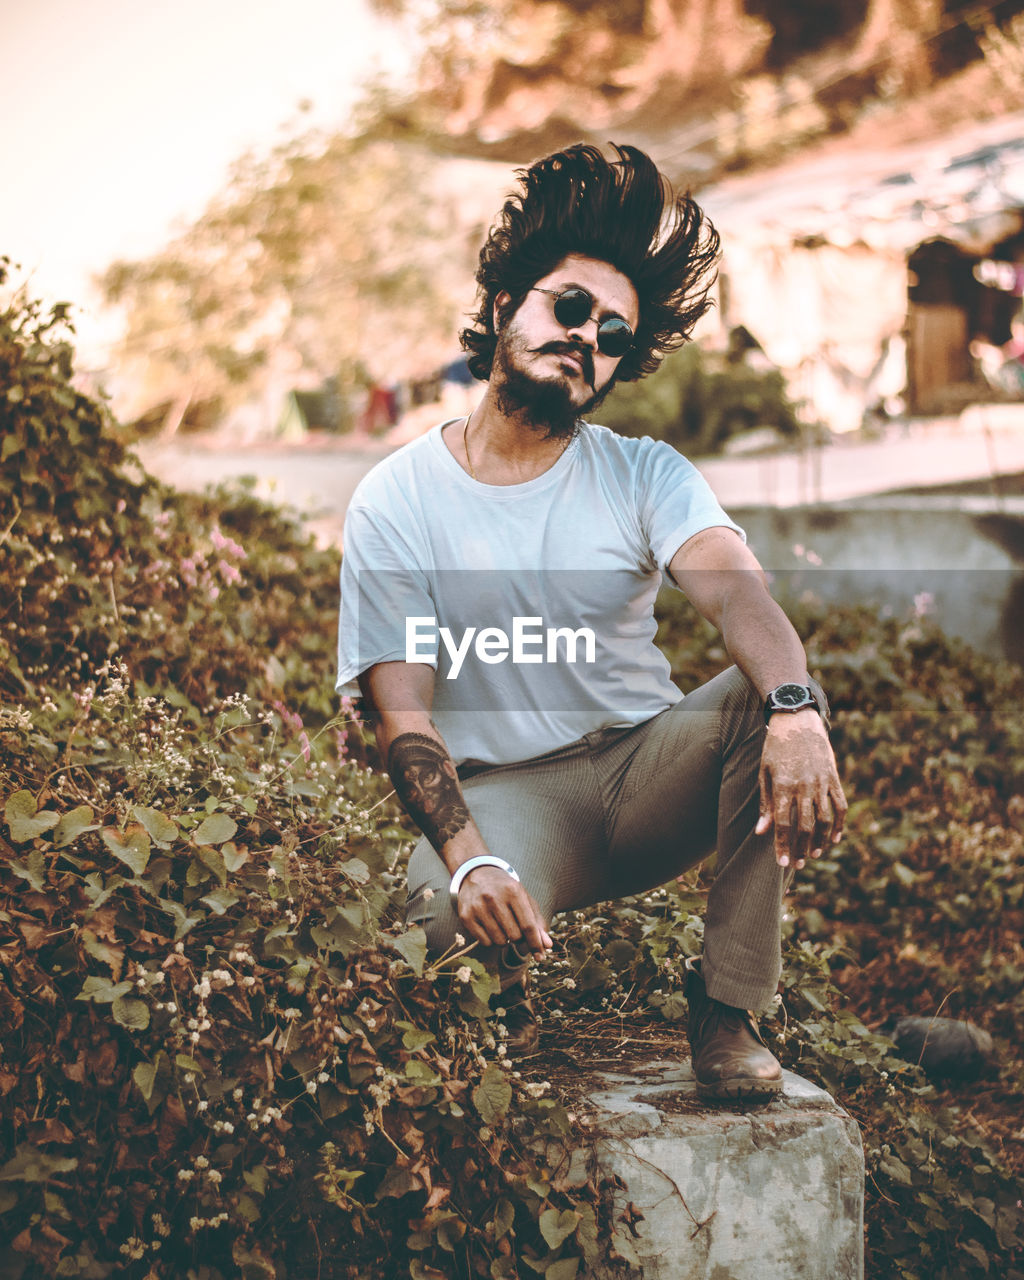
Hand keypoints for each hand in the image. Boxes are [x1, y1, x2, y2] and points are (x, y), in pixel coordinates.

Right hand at [456, 866, 552, 959]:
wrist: (477, 873)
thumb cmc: (506, 890)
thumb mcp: (524, 899)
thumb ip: (537, 922)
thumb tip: (547, 946)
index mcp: (513, 891)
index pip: (528, 926)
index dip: (536, 944)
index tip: (540, 957)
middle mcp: (494, 898)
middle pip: (515, 936)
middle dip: (518, 938)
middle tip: (514, 927)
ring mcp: (478, 907)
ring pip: (499, 941)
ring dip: (504, 939)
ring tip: (501, 925)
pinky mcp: (466, 916)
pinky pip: (485, 942)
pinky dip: (490, 940)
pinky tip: (489, 926)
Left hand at [755, 709, 846, 868]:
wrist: (797, 721)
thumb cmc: (775, 748)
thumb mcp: (764, 773)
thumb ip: (765, 804)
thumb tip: (761, 833)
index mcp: (783, 785)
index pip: (782, 823)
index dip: (782, 845)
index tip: (782, 863)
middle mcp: (803, 786)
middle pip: (805, 826)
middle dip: (802, 848)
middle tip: (799, 864)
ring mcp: (821, 782)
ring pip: (825, 819)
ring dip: (821, 841)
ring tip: (814, 854)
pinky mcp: (834, 777)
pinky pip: (840, 806)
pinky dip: (839, 825)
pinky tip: (834, 839)